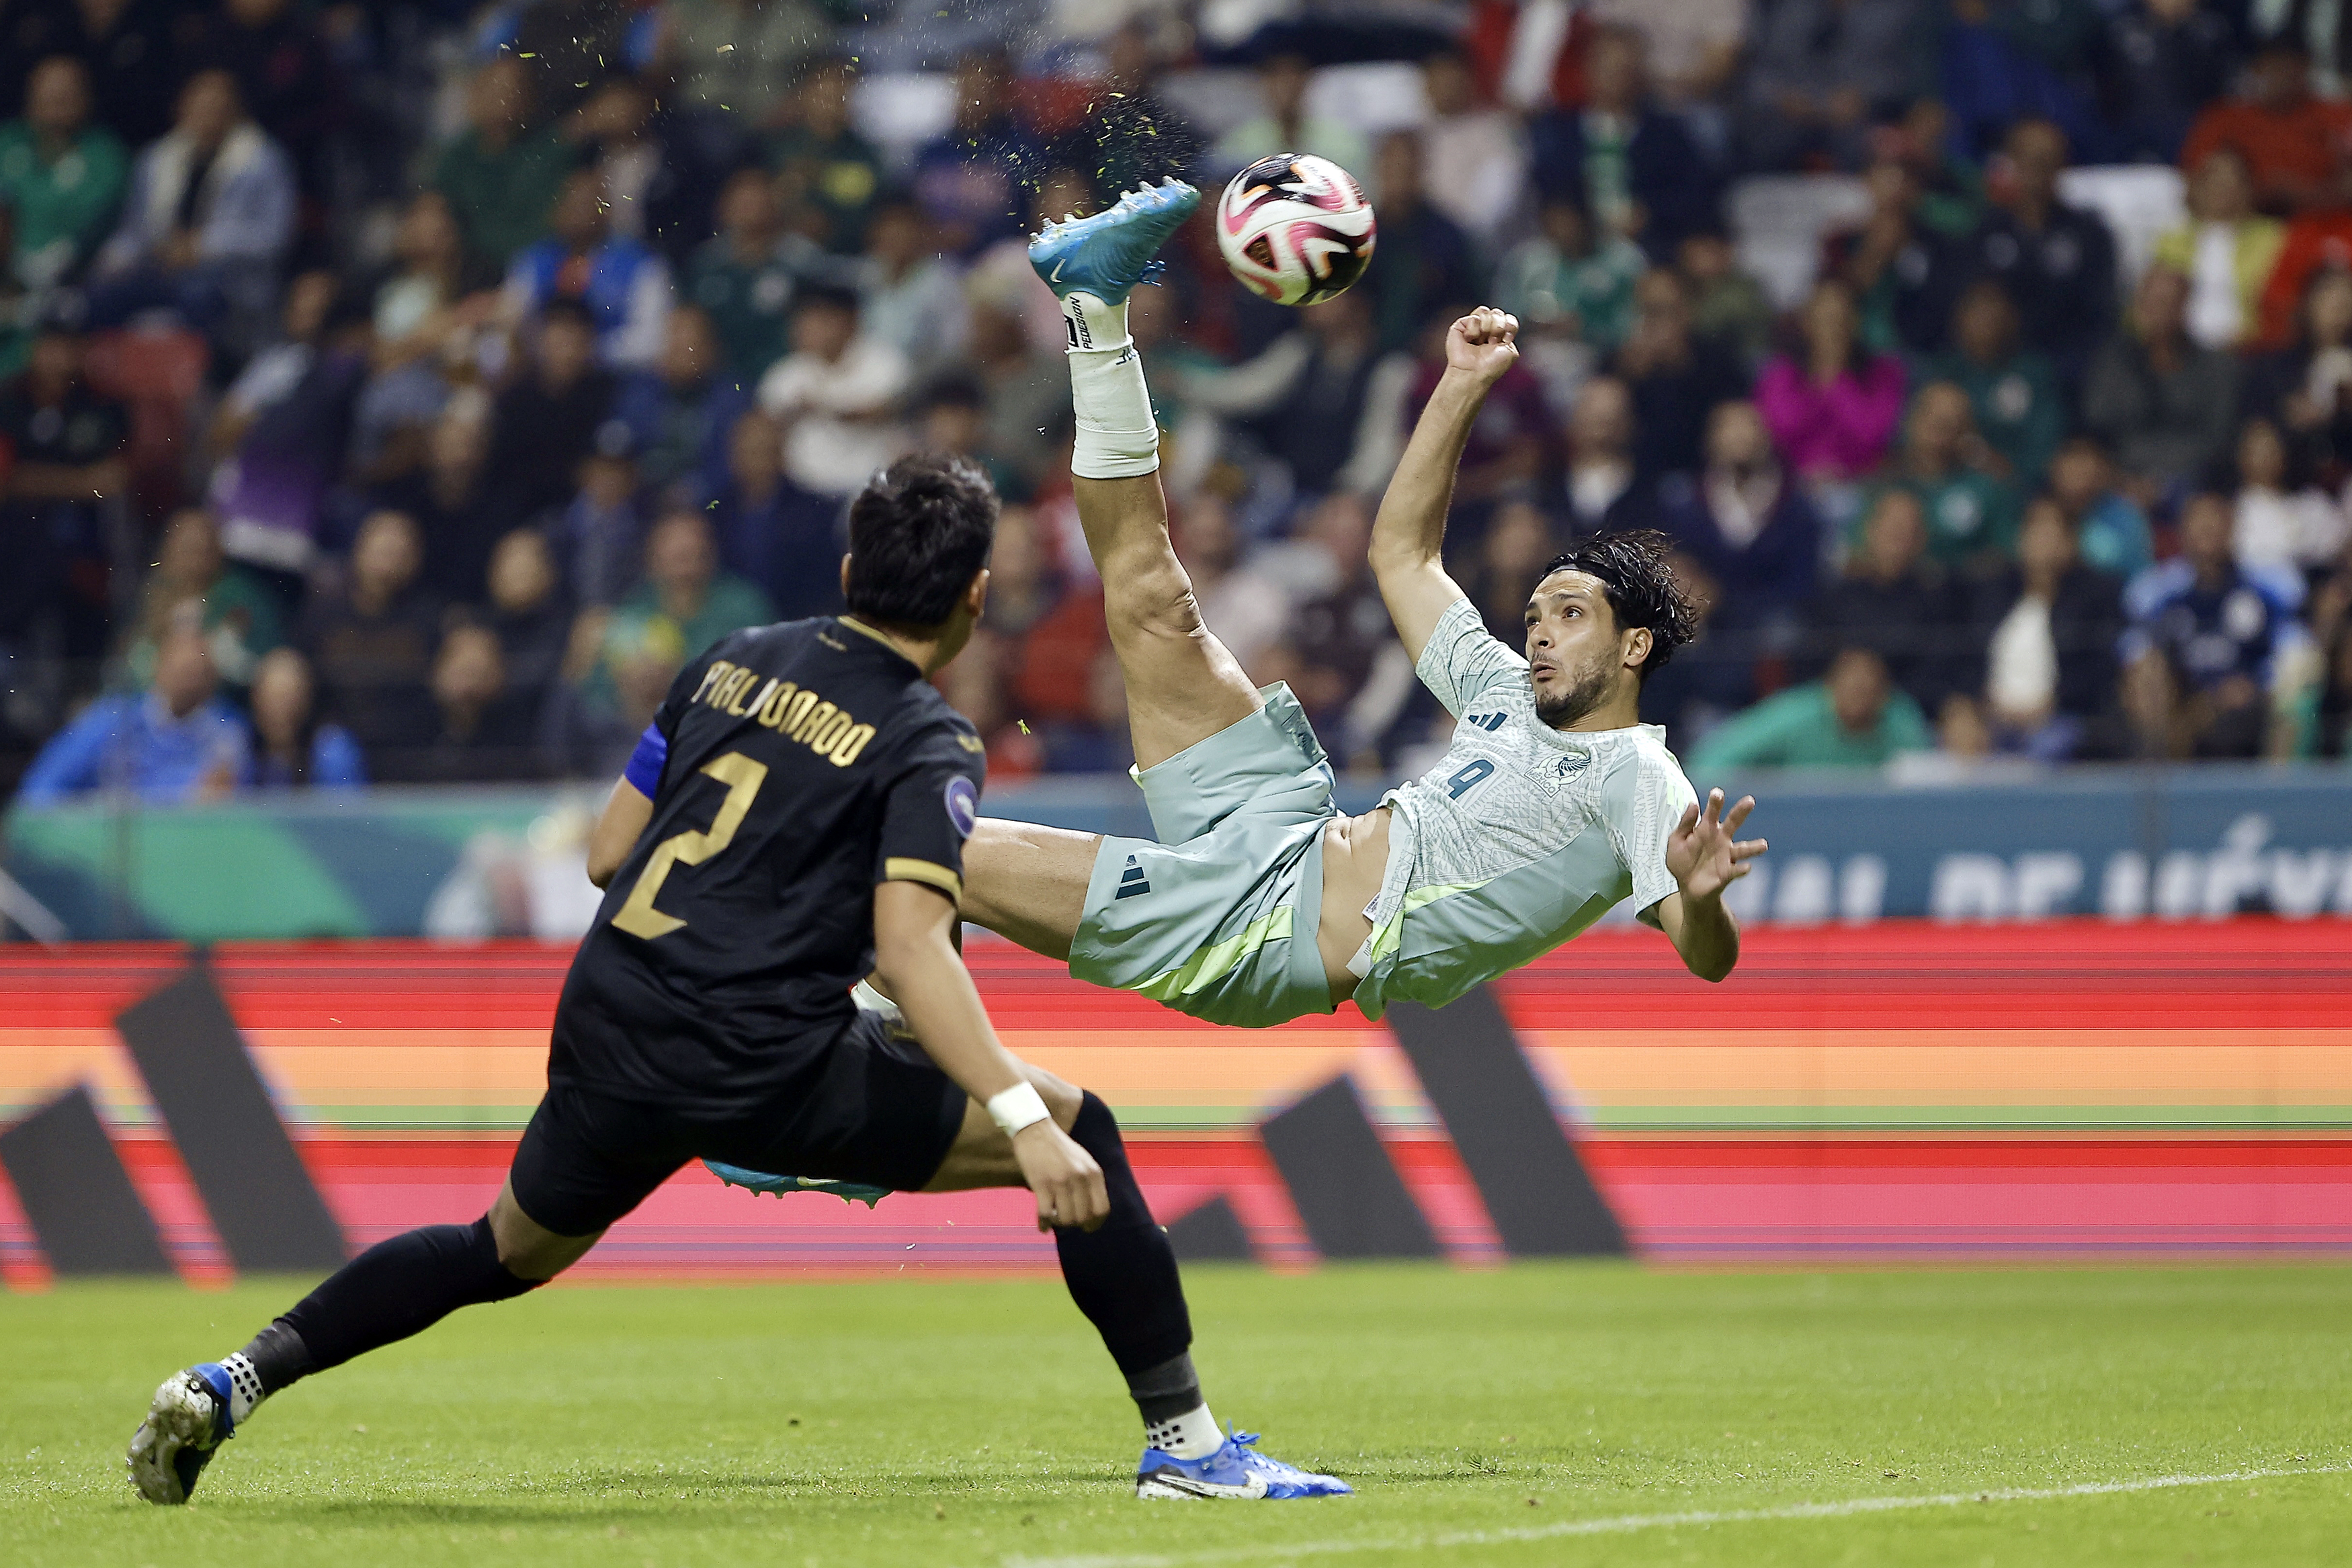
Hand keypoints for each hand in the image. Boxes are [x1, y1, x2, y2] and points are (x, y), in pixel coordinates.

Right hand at [1011, 1120, 1107, 1232]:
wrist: (1035, 1129)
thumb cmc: (1059, 1147)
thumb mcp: (1083, 1160)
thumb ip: (1090, 1182)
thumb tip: (1092, 1210)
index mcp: (1093, 1173)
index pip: (1102, 1209)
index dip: (1095, 1223)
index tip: (1087, 1227)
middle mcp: (1080, 1178)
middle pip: (1083, 1217)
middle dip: (1074, 1223)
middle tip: (1066, 1220)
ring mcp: (1061, 1181)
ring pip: (1066, 1219)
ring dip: (1059, 1223)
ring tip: (1054, 1219)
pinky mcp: (1041, 1184)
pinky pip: (1045, 1214)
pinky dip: (1044, 1224)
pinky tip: (1042, 1226)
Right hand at [1445, 307, 1519, 384]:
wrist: (1474, 372)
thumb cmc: (1491, 366)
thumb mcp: (1511, 351)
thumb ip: (1512, 332)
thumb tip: (1504, 322)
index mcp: (1500, 334)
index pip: (1508, 318)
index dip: (1510, 325)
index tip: (1506, 340)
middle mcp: (1487, 328)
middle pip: (1498, 313)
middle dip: (1498, 327)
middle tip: (1491, 343)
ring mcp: (1473, 326)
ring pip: (1485, 311)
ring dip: (1486, 328)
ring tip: (1480, 342)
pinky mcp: (1461, 325)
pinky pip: (1474, 317)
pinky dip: (1474, 330)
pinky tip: (1470, 339)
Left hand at [1667, 788, 1765, 903]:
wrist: (1687, 887)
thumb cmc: (1683, 861)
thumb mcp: (1676, 841)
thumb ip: (1684, 824)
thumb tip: (1693, 804)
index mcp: (1707, 829)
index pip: (1712, 812)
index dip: (1715, 802)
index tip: (1717, 793)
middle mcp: (1721, 840)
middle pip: (1733, 823)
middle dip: (1740, 812)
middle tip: (1749, 801)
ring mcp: (1726, 856)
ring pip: (1743, 849)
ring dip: (1753, 847)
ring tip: (1763, 845)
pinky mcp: (1727, 873)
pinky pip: (1736, 870)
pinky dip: (1742, 869)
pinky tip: (1747, 867)